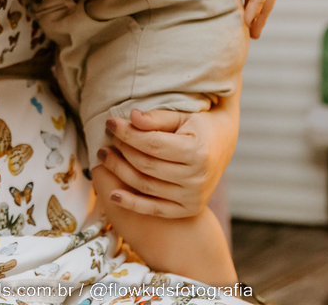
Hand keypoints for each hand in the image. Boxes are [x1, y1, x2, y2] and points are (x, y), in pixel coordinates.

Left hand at [96, 95, 238, 218]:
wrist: (223, 146)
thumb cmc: (199, 127)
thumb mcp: (182, 117)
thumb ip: (157, 119)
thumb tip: (131, 117)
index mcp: (197, 152)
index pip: (152, 145)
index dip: (128, 134)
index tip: (110, 123)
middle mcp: (197, 178)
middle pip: (146, 165)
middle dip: (121, 151)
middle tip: (105, 141)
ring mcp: (193, 197)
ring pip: (146, 186)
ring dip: (120, 172)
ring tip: (104, 158)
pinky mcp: (188, 209)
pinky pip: (154, 209)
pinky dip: (131, 203)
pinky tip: (113, 194)